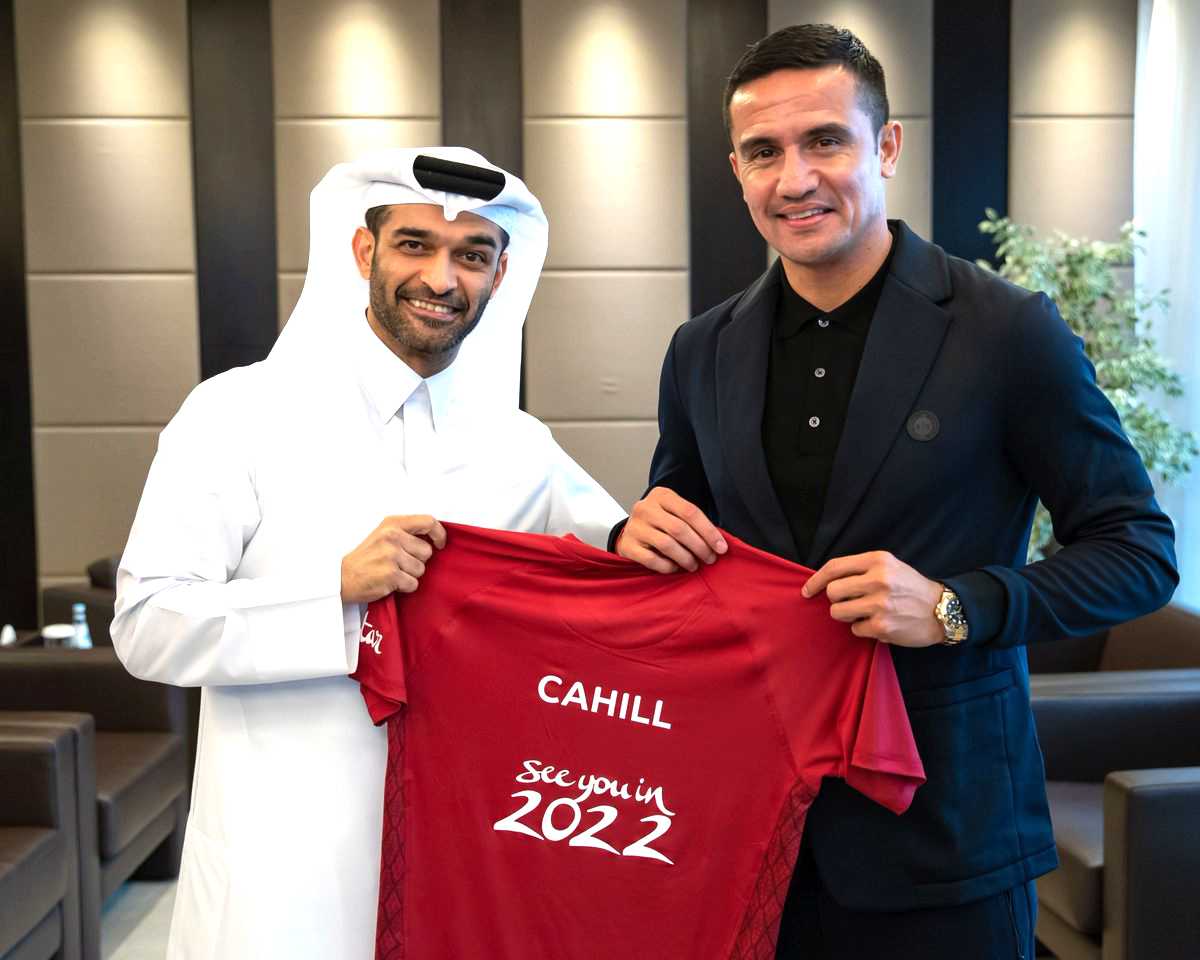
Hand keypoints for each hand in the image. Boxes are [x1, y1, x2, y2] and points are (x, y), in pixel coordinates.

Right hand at [341, 515, 447, 602]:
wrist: (341, 577)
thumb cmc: (366, 557)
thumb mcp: (383, 534)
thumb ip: (406, 532)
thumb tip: (434, 538)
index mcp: (392, 523)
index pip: (429, 521)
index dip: (439, 534)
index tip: (439, 544)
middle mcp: (392, 536)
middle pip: (427, 552)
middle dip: (417, 561)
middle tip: (398, 564)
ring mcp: (391, 555)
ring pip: (421, 569)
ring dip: (410, 575)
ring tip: (392, 572)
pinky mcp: (391, 574)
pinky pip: (413, 583)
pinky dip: (404, 587)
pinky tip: (389, 582)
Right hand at [617, 487, 726, 572]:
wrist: (629, 532)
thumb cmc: (659, 523)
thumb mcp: (673, 513)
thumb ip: (691, 522)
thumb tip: (718, 543)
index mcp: (661, 496)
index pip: (690, 511)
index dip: (709, 531)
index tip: (722, 547)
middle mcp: (646, 508)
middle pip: (679, 529)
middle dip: (700, 546)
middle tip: (710, 558)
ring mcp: (635, 527)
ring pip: (667, 544)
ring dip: (686, 558)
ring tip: (694, 565)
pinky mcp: (628, 545)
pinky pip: (652, 560)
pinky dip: (668, 566)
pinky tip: (675, 568)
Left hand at [802, 551, 944, 646]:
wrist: (942, 610)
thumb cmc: (910, 587)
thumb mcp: (890, 566)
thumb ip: (860, 569)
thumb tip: (825, 581)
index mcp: (878, 560)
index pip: (834, 567)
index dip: (815, 580)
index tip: (807, 590)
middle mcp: (879, 580)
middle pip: (832, 592)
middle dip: (836, 600)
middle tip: (850, 602)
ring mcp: (880, 604)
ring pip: (838, 612)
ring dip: (847, 616)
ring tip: (865, 613)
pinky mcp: (882, 626)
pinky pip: (855, 630)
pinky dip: (863, 629)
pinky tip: (879, 624)